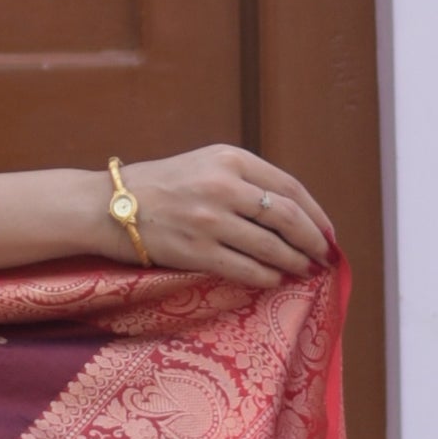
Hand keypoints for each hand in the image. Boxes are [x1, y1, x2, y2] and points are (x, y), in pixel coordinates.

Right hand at [120, 146, 335, 284]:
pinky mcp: (197, 251)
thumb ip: (246, 180)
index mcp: (229, 158)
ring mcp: (210, 220)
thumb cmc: (161, 185)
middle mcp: (223, 186)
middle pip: (288, 218)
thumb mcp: (205, 164)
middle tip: (324, 257)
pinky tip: (273, 280)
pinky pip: (247, 270)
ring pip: (272, 248)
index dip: (316, 215)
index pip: (290, 188)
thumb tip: (295, 214)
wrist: (109, 206)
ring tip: (302, 270)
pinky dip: (267, 278)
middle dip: (313, 242)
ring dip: (295, 263)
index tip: (327, 233)